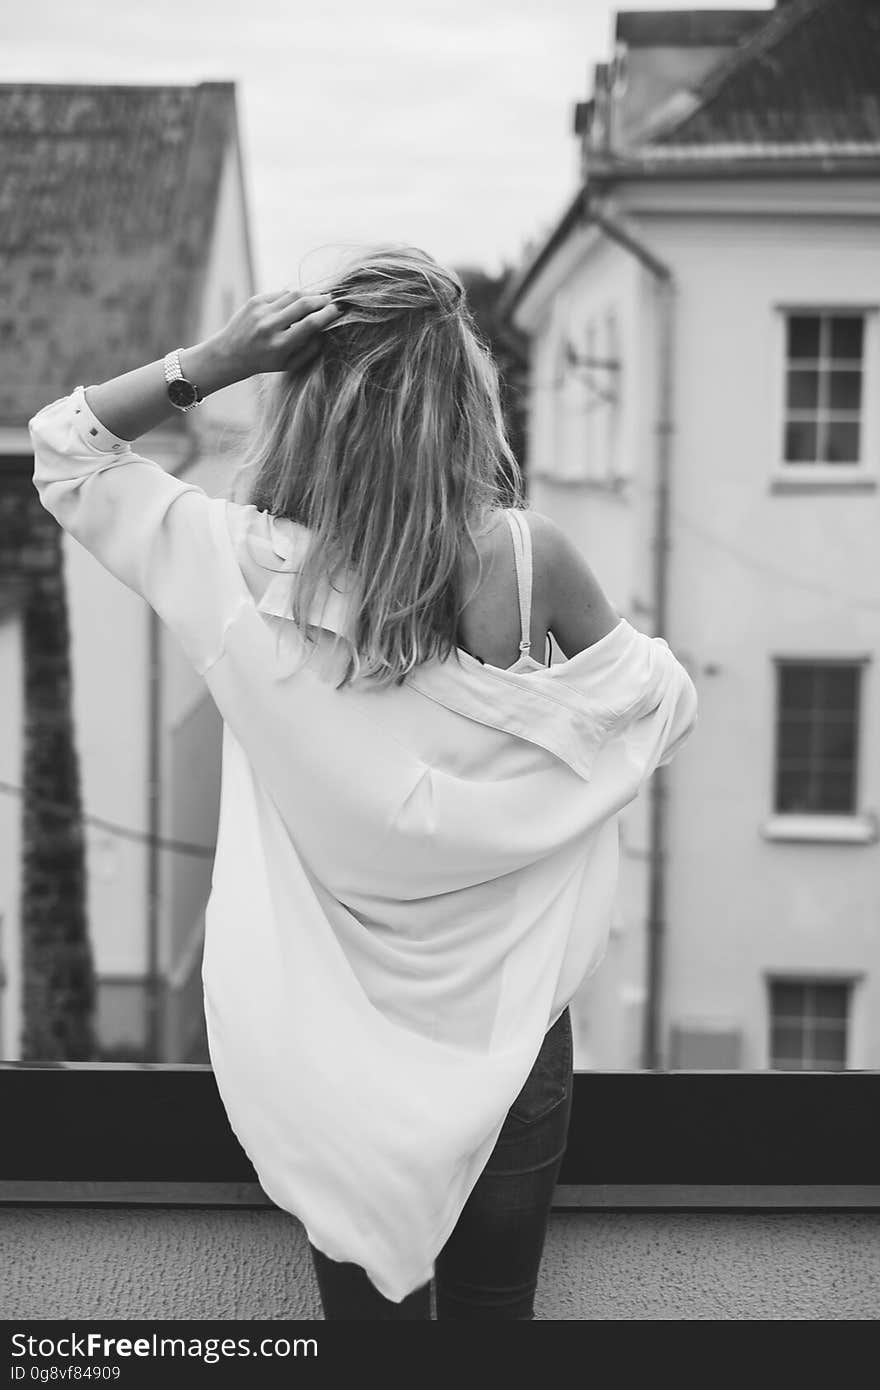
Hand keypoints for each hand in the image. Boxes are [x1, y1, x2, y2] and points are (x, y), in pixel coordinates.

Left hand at [206, 289, 341, 384]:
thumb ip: (310, 350)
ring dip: (310, 294)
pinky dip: (293, 295)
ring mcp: (261, 311)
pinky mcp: (255, 301)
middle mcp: (270, 326)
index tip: (338, 310)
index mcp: (280, 345)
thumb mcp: (289, 364)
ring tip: (319, 298)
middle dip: (322, 299)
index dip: (328, 314)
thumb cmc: (265, 362)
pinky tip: (299, 300)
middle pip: (304, 304)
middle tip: (332, 300)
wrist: (230, 353)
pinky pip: (281, 293)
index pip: (311, 323)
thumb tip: (326, 329)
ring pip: (294, 294)